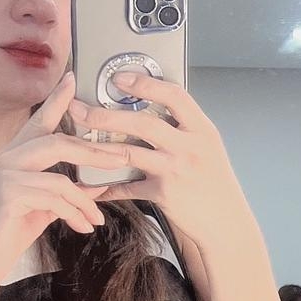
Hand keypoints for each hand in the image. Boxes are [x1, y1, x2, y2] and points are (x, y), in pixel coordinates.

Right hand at [0, 73, 129, 282]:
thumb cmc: (15, 228)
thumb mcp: (49, 205)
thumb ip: (69, 191)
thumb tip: (100, 186)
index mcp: (18, 153)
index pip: (40, 120)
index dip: (57, 99)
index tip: (73, 78)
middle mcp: (9, 157)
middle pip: (58, 142)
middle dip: (94, 153)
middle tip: (122, 159)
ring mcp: (7, 175)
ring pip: (60, 178)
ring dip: (85, 201)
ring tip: (97, 217)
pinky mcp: (9, 195)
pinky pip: (55, 199)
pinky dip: (75, 214)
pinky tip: (83, 228)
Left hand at [69, 73, 234, 240]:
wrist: (226, 223)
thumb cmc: (215, 184)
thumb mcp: (207, 148)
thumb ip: (183, 129)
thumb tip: (152, 107)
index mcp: (202, 130)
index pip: (174, 95)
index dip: (145, 83)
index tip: (118, 77)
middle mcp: (190, 147)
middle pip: (142, 123)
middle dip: (104, 114)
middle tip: (78, 107)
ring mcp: (176, 171)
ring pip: (129, 152)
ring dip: (97, 146)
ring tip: (75, 138)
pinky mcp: (164, 194)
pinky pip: (128, 188)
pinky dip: (108, 187)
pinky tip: (92, 186)